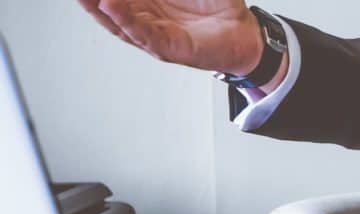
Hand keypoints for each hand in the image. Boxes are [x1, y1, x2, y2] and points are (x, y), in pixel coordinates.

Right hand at [77, 0, 263, 75]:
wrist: (246, 32)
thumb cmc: (218, 7)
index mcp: (148, 2)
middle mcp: (147, 18)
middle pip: (109, 7)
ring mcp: (156, 35)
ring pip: (120, 22)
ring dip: (99, 7)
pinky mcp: (170, 48)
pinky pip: (144, 34)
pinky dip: (126, 21)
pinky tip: (111, 7)